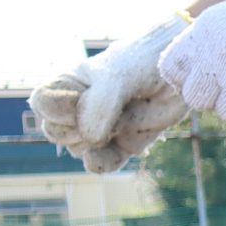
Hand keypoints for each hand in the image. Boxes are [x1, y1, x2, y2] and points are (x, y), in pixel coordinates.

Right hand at [31, 18, 190, 172]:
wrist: (181, 71)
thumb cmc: (144, 62)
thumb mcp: (119, 75)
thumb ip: (100, 103)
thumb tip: (89, 139)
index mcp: (70, 83)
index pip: (43, 104)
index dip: (58, 109)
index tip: (81, 101)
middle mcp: (80, 106)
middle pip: (56, 132)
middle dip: (76, 130)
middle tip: (106, 116)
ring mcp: (101, 127)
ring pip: (78, 148)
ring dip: (96, 144)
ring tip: (122, 123)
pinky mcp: (125, 143)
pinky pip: (104, 162)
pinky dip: (104, 162)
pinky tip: (109, 157)